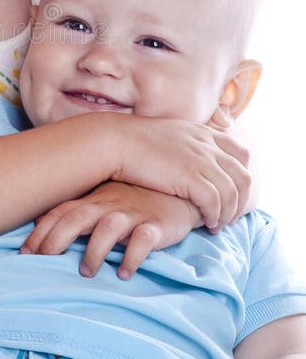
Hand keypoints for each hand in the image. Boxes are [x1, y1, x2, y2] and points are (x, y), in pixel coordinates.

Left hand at [21, 181, 201, 278]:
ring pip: (107, 228)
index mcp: (93, 200)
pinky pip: (143, 240)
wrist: (178, 190)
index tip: (24, 254)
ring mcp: (133, 213)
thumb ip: (74, 211)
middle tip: (43, 263)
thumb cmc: (134, 199)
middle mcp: (109, 204)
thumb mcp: (102, 201)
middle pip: (76, 218)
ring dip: (94, 251)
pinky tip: (124, 273)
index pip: (60, 213)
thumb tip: (37, 222)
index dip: (40, 233)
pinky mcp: (157, 225)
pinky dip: (132, 256)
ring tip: (87, 273)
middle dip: (56, 240)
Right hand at [111, 115, 249, 229]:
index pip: (241, 153)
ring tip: (217, 225)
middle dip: (242, 200)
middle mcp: (208, 145)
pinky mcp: (190, 177)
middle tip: (230, 216)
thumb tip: (191, 159)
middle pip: (243, 176)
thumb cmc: (135, 142)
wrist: (116, 142)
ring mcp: (201, 160)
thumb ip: (187, 144)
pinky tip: (206, 223)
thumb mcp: (170, 135)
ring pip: (232, 193)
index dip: (242, 175)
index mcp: (204, 133)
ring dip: (229, 214)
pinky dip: (215, 216)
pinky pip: (215, 202)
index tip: (233, 192)